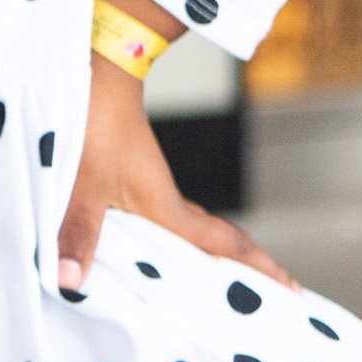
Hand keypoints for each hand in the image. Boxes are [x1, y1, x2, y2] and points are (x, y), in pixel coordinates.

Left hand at [57, 53, 288, 289]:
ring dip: (212, 252)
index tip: (291, 288)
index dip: (257, 268)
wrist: (97, 69)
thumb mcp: (79, 185)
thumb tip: (70, 280)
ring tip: (227, 278)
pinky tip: (165, 245)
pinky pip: (167, 216)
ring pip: (191, 227)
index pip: (222, 244)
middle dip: (245, 267)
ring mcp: (152, 185)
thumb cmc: (92, 124)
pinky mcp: (134, 175)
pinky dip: (179, 237)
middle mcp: (166, 199)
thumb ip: (76, 232)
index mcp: (163, 207)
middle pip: (216, 239)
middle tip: (275, 292)